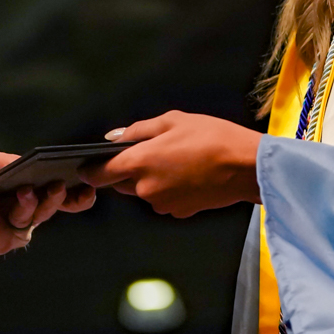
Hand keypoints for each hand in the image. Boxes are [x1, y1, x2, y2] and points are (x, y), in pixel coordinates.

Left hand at [0, 149, 96, 269]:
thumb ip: (7, 162)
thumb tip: (30, 163)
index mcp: (23, 190)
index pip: (56, 192)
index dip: (75, 192)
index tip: (88, 184)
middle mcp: (22, 210)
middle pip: (51, 206)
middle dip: (59, 198)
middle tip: (59, 186)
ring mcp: (10, 228)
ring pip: (32, 218)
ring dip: (31, 204)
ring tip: (24, 191)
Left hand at [81, 111, 261, 216]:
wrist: (245, 167)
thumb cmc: (211, 137)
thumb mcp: (173, 121)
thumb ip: (138, 131)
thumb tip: (114, 138)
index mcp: (140, 163)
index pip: (100, 174)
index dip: (91, 170)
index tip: (88, 166)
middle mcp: (145, 188)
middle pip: (123, 183)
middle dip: (129, 170)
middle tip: (153, 152)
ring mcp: (162, 204)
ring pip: (144, 191)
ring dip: (151, 179)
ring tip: (178, 160)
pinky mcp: (179, 212)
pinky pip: (163, 199)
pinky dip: (169, 189)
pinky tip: (189, 174)